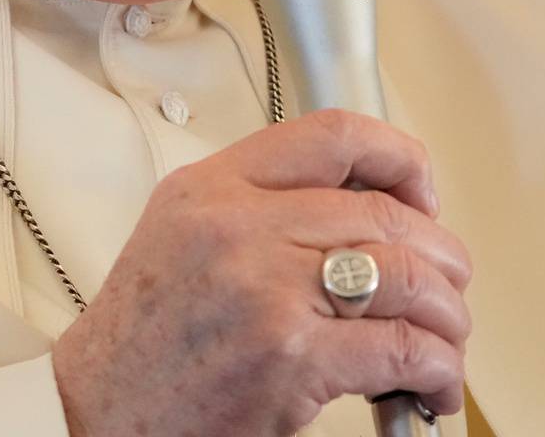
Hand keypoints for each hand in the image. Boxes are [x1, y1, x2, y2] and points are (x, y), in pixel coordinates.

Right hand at [51, 109, 472, 436]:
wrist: (94, 414)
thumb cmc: (142, 340)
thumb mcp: (184, 233)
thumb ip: (261, 206)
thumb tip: (365, 211)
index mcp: (215, 187)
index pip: (335, 136)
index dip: (400, 159)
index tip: (423, 194)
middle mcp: (241, 226)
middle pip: (386, 214)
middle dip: (440, 254)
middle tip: (450, 284)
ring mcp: (268, 290)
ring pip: (406, 278)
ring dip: (447, 315)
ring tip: (447, 339)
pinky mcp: (291, 358)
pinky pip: (400, 349)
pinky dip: (436, 368)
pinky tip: (434, 384)